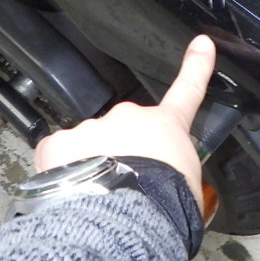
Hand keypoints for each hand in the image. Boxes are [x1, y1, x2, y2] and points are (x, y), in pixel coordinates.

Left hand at [34, 35, 216, 209]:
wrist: (124, 217)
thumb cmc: (163, 206)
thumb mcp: (189, 189)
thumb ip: (177, 172)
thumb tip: (168, 182)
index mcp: (166, 127)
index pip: (187, 91)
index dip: (195, 67)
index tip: (201, 44)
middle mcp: (129, 118)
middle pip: (125, 129)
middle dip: (122, 151)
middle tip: (124, 186)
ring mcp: (93, 127)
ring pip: (90, 143)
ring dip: (92, 163)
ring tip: (98, 196)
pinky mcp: (61, 143)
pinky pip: (58, 154)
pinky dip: (62, 171)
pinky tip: (71, 191)